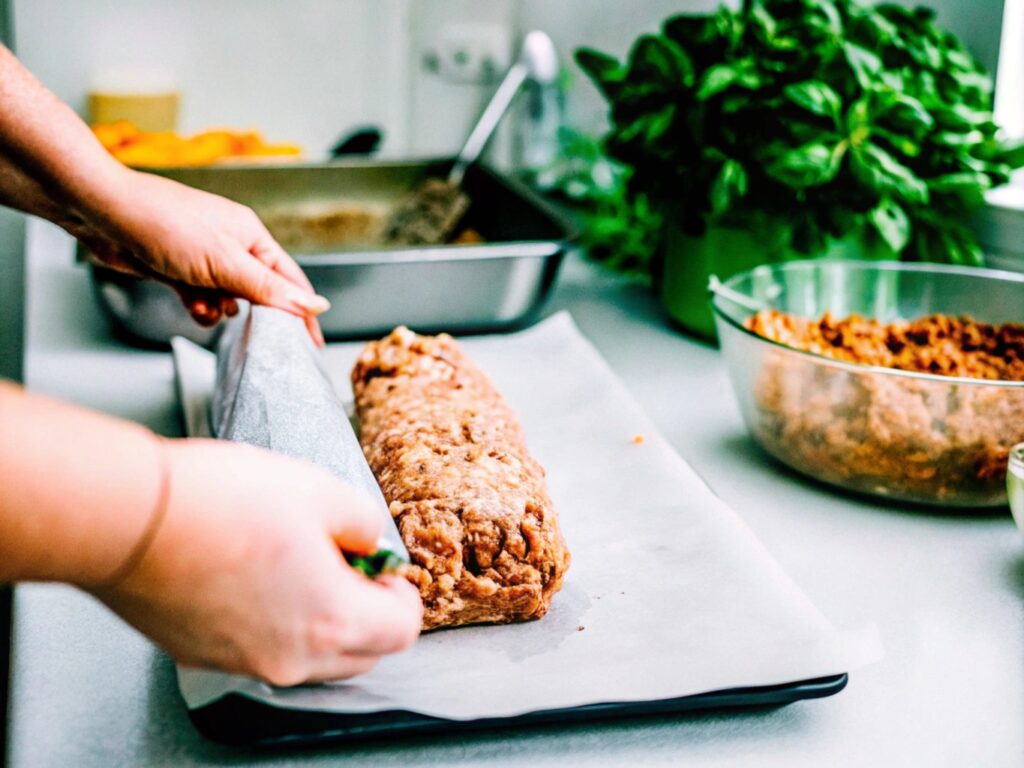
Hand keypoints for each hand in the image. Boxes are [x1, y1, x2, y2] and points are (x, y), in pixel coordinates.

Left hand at [75, 168, 326, 344]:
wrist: (107, 215)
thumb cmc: (167, 225)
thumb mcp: (227, 263)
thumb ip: (270, 289)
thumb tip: (314, 304)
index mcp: (252, 237)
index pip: (289, 280)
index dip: (302, 311)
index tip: (312, 342)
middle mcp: (232, 246)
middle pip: (260, 291)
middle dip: (256, 313)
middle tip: (259, 337)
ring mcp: (205, 259)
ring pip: (229, 298)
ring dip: (221, 310)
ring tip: (209, 307)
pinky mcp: (181, 270)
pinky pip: (202, 298)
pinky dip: (200, 307)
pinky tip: (193, 306)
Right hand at [90, 439, 421, 684]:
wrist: (131, 518)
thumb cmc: (222, 502)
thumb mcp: (320, 489)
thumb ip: (364, 521)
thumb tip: (370, 540)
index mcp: (332, 620)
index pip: (402, 631)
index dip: (402, 594)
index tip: (384, 567)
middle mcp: (291, 657)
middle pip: (362, 654)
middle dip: (368, 613)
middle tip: (348, 564)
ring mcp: (244, 662)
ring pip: (312, 659)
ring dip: (322, 620)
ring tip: (298, 563)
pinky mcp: (205, 655)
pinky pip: (262, 651)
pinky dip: (275, 623)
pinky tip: (256, 576)